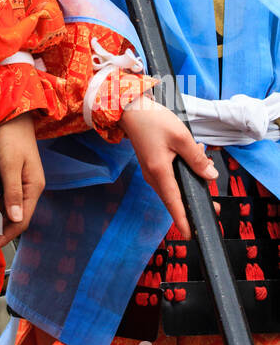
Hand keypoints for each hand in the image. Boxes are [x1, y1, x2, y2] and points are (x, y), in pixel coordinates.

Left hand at [0, 111, 45, 251]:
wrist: (11, 116)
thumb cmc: (11, 138)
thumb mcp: (10, 165)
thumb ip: (12, 192)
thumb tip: (15, 219)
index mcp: (33, 188)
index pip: (21, 220)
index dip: (7, 236)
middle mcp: (29, 189)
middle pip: (15, 217)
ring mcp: (20, 184)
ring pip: (7, 209)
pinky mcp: (11, 178)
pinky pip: (3, 199)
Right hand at [121, 95, 216, 238]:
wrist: (130, 109)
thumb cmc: (153, 120)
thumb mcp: (181, 136)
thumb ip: (196, 158)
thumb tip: (210, 176)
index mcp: (159, 172)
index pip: (174, 203)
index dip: (183, 220)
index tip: (191, 235)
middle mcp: (153, 177)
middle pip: (175, 199)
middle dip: (193, 204)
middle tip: (213, 209)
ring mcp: (151, 173)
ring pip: (173, 190)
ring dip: (189, 189)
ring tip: (205, 182)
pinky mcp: (152, 166)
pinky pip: (169, 181)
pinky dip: (182, 179)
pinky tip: (193, 166)